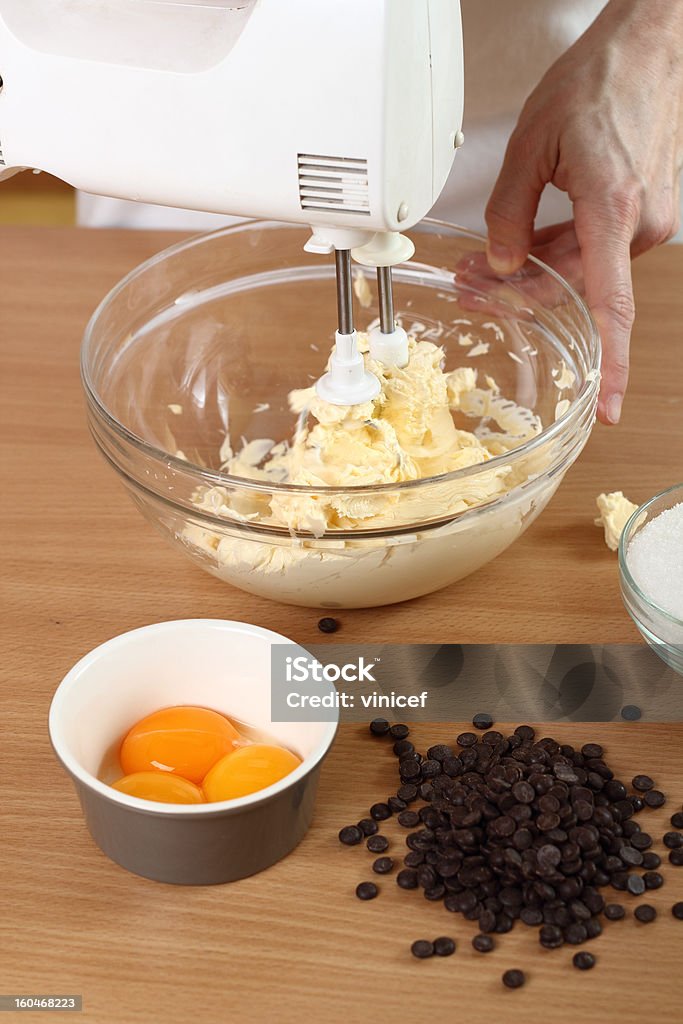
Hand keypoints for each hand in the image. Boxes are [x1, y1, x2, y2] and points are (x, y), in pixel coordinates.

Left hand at [485, 0, 682, 423]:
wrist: (650, 44)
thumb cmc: (600, 81)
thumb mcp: (533, 144)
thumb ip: (510, 211)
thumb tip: (502, 262)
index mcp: (614, 210)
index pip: (611, 307)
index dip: (608, 364)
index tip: (604, 407)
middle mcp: (640, 224)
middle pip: (574, 290)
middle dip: (517, 296)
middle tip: (470, 289)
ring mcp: (646, 219)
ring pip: (580, 270)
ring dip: (530, 274)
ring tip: (481, 269)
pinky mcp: (641, 211)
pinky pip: (593, 249)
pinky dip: (555, 252)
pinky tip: (517, 251)